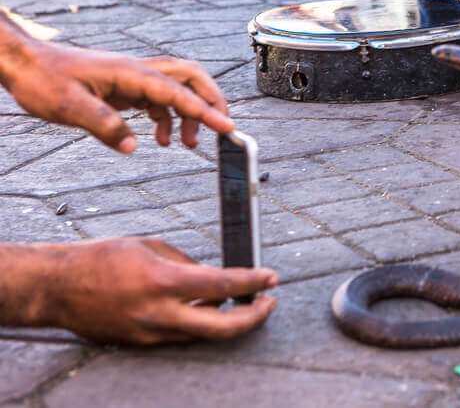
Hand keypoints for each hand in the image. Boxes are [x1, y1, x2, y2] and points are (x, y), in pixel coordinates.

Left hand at [0, 40, 233, 152]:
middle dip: (211, 101)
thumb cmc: (42, 79)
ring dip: (189, 115)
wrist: (23, 64)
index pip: (178, 92)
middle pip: (191, 78)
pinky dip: (167, 118)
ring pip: (177, 89)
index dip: (205, 111)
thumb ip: (103, 125)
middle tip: (221, 127)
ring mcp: (132, 78)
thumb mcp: (68, 107)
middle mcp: (138, 71)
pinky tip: (159, 139)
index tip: (227, 127)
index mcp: (130, 73)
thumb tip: (132, 147)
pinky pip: (157, 100)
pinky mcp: (124, 87)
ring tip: (188, 144)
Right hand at [38, 238, 277, 344]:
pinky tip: (208, 309)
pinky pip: (180, 337)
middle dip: (253, 318)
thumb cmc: (102, 258)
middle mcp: (159, 313)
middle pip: (222, 327)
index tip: (272, 279)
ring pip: (203, 335)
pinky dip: (199, 324)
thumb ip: (187, 263)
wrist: (57, 287)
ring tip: (243, 303)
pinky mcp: (140, 344)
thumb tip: (214, 277)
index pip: (222, 285)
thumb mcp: (151, 247)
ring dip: (227, 321)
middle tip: (268, 303)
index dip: (253, 283)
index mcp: (163, 281)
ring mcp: (149, 333)